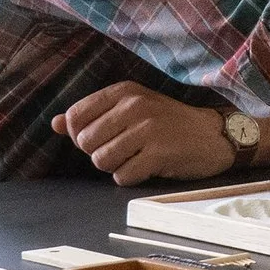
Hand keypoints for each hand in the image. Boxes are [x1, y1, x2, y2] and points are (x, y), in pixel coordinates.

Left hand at [52, 82, 236, 186]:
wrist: (215, 136)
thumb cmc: (169, 124)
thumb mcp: (132, 109)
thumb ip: (93, 115)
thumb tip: (54, 124)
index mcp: (124, 91)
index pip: (75, 116)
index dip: (81, 135)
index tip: (103, 138)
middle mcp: (135, 106)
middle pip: (86, 142)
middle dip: (99, 153)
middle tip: (125, 150)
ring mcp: (148, 129)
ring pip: (101, 161)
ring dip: (115, 167)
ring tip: (137, 158)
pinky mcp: (159, 154)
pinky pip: (122, 177)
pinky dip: (131, 178)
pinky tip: (148, 168)